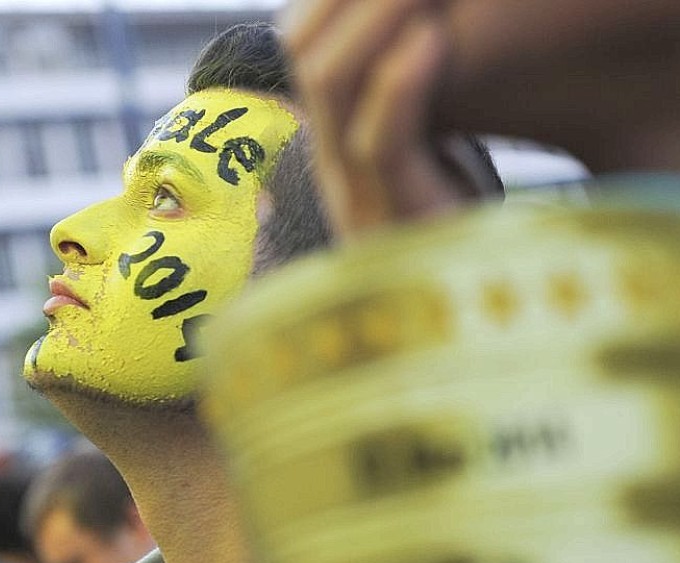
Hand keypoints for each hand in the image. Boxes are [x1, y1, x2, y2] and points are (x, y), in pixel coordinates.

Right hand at [283, 0, 481, 238]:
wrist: (467, 319)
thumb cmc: (457, 225)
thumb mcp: (427, 158)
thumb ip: (408, 113)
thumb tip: (418, 43)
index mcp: (339, 147)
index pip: (307, 48)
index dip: (331, 2)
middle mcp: (334, 166)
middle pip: (308, 55)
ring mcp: (355, 195)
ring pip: (331, 85)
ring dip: (376, 17)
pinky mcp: (393, 219)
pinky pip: (379, 143)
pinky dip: (401, 81)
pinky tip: (432, 37)